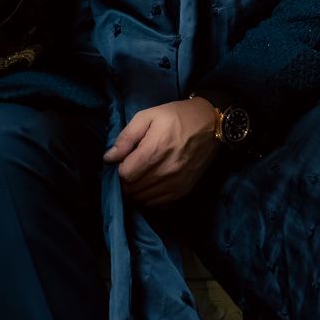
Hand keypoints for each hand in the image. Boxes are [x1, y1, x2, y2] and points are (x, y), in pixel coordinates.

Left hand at [104, 98, 218, 207]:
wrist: (210, 124)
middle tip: (127, 168)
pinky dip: (147, 196)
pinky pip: (156, 203)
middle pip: (132, 188)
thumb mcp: (148, 116)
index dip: (117, 168)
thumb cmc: (176, 116)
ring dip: (134, 189)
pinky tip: (147, 183)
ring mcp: (177, 182)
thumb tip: (109, 158)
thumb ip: (126, 137)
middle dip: (124, 180)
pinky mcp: (184, 190)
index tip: (120, 161)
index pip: (125, 174)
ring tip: (137, 175)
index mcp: (157, 148)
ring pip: (142, 198)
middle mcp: (168, 169)